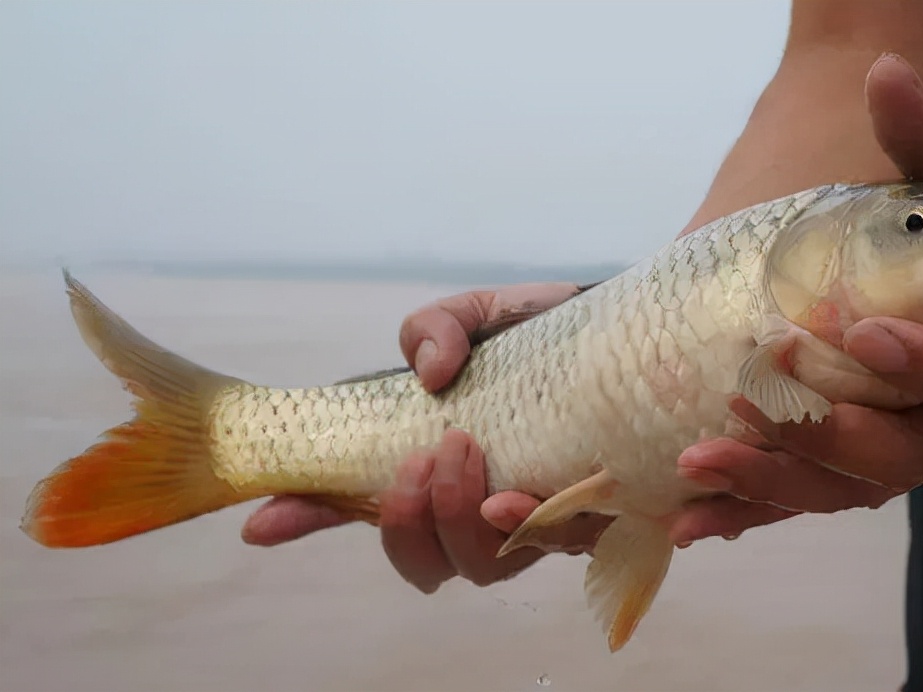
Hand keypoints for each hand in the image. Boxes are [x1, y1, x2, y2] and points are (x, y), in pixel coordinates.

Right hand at [240, 282, 603, 592]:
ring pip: (484, 565)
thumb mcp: (475, 314)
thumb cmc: (544, 333)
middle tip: (423, 457)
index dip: (308, 519)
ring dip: (461, 520)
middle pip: (427, 561)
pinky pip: (559, 545)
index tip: (264, 522)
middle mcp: (476, 505)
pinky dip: (534, 524)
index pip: (359, 507)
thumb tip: (429, 372)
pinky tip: (525, 491)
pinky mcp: (594, 516)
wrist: (636, 333)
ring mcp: (533, 518)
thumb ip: (435, 329)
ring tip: (468, 453)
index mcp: (432, 465)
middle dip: (407, 522)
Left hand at [667, 53, 922, 542]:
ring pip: (848, 491)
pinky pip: (811, 501)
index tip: (864, 335)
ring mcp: (919, 462)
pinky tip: (691, 519)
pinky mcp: (869, 473)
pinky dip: (753, 511)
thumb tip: (882, 71)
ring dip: (772, 483)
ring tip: (698, 463)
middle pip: (905, 457)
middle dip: (826, 433)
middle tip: (754, 399)